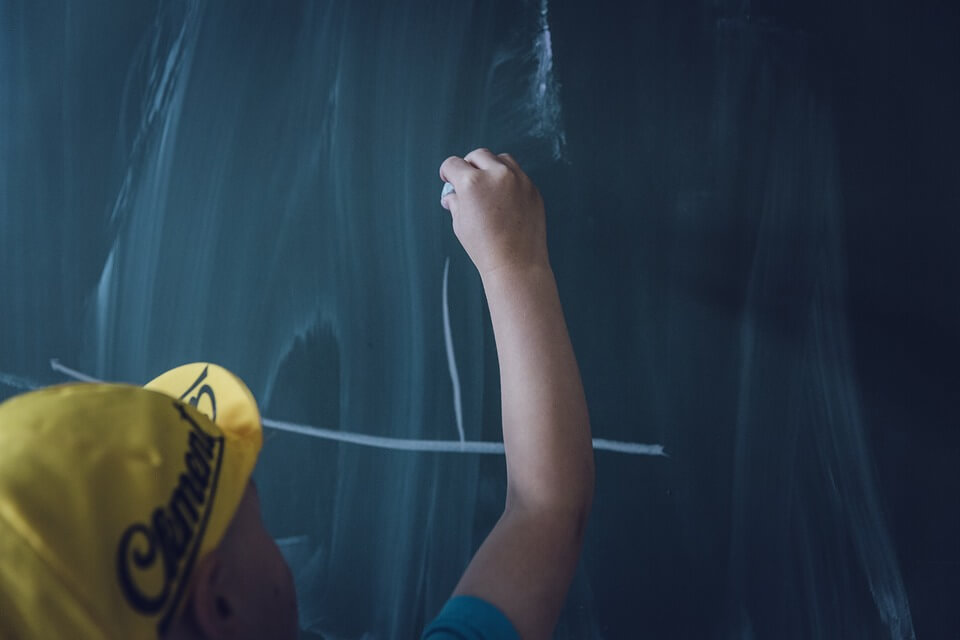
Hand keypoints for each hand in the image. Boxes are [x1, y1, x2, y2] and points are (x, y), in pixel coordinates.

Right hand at [439, 149, 548, 277]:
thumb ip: (455, 203)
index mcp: (471, 183)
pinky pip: (518, 175)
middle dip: (468, 165)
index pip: (453, 164)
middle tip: (466, 179)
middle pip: (478, 155)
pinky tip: (503, 198)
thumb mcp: (460, 224)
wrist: (516, 264)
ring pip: (501, 159)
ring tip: (487, 185)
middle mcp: (496, 175)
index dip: (447, 172)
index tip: (448, 179)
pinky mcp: (532, 188)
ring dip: (491, 166)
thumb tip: (452, 195)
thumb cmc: (485, 248)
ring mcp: (518, 179)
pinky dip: (508, 180)